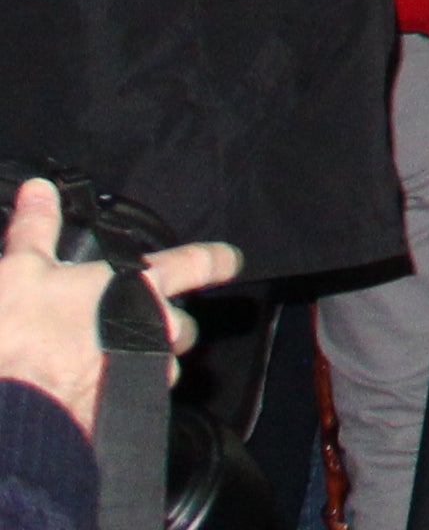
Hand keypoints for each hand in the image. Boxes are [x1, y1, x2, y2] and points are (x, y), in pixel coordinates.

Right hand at [0, 179, 236, 436]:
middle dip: (171, 326)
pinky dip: (120, 398)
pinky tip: (91, 396)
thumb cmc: (16, 331)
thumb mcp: (21, 268)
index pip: (195, 264)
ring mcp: (143, 378)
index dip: (217, 259)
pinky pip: (137, 404)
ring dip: (146, 365)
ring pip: (162, 369)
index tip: (232, 259)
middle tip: (139, 325)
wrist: (5, 402)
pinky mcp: (124, 414)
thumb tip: (40, 189)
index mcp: (137, 289)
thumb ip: (37, 227)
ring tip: (108, 363)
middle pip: (183, 327)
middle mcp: (153, 332)